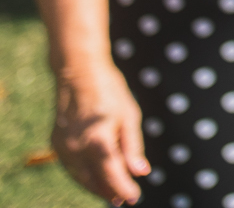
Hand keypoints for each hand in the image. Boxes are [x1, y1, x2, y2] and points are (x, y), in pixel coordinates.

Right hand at [50, 60, 147, 204]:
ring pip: (80, 177)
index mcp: (98, 140)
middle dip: (109, 192)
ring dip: (96, 187)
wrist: (79, 74)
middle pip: (94, 180)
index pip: (112, 175)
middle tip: (124, 200)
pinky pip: (71, 168)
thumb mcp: (130, 116)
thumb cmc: (110, 92)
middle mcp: (77, 147)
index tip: (135, 198)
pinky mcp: (56, 144)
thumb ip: (133, 147)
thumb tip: (141, 172)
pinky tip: (96, 177)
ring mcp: (63, 147)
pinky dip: (84, 175)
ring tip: (112, 194)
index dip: (123, 189)